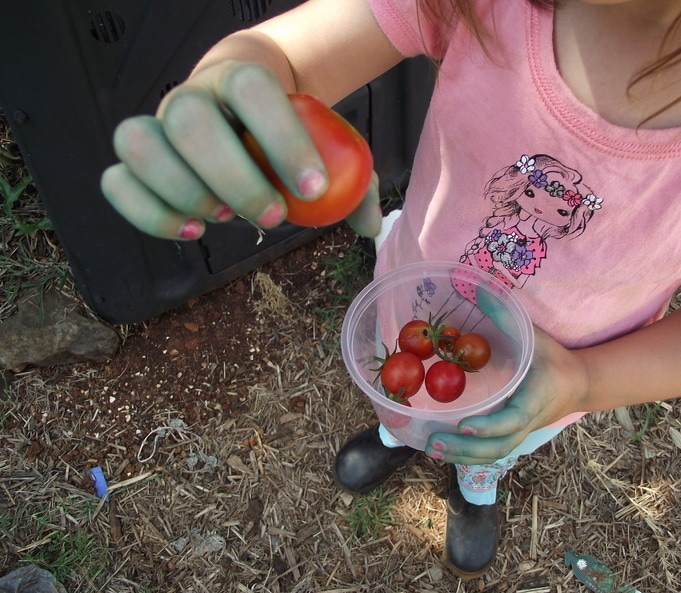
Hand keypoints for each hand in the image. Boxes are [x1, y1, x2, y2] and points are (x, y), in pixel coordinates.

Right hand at [100, 61, 380, 239]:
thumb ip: (354, 179)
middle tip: (272, 217)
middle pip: (191, 119)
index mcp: (242, 78)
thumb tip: (371, 225)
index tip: (314, 188)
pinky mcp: (137, 161)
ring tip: (222, 219)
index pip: (254, 89)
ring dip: (182, 189)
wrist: (243, 107)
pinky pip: (116, 180)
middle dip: (233, 176)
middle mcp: (192, 95)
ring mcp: (157, 124)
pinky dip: (146, 213)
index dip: (282, 138)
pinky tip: (191, 232)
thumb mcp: (325, 145)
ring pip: (138, 141)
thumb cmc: (286, 134)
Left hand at [424, 325, 590, 464]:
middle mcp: (528, 422)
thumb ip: (506, 316)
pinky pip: (492, 452)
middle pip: (499, 446)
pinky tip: (443, 450)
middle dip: (466, 449)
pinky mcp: (514, 436)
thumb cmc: (555, 359)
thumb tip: (478, 288)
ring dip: (462, 456)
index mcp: (536, 398)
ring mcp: (521, 433)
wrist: (580, 384)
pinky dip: (467, 455)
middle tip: (434, 441)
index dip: (490, 426)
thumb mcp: (534, 336)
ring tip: (431, 449)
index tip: (464, 424)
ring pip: (493, 454)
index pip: (514, 420)